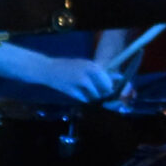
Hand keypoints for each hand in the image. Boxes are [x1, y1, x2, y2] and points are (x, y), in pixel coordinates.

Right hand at [0, 41, 126, 102]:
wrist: (49, 70)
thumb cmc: (69, 66)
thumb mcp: (85, 65)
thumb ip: (99, 73)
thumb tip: (116, 79)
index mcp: (92, 66)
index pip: (109, 80)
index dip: (112, 87)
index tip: (111, 89)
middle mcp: (87, 74)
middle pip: (104, 90)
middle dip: (104, 93)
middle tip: (101, 92)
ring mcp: (79, 84)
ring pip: (95, 96)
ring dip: (95, 96)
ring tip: (88, 91)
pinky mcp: (72, 92)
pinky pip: (85, 99)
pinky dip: (86, 98)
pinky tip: (81, 93)